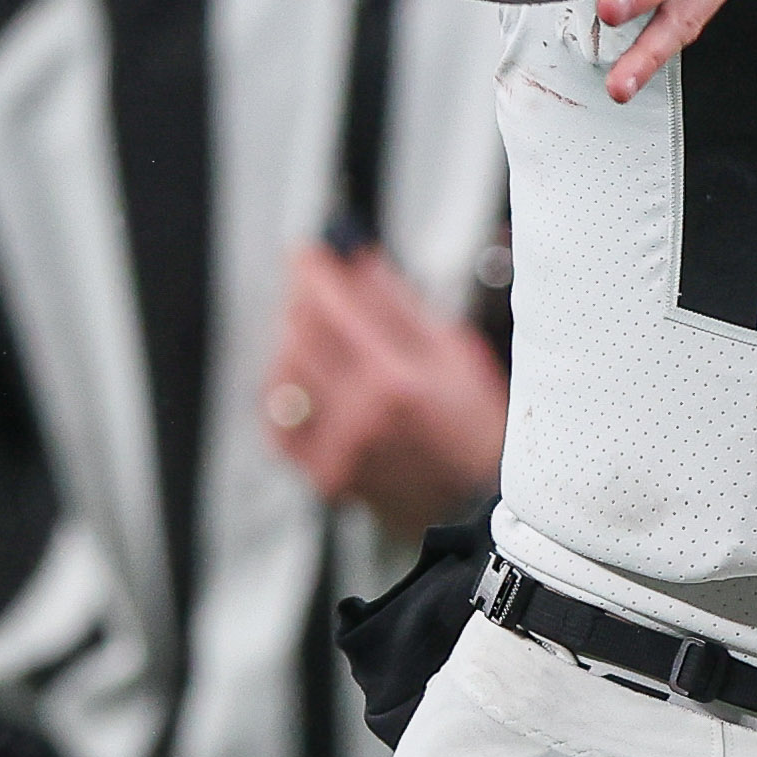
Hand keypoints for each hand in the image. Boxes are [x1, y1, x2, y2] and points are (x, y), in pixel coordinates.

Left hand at [266, 244, 507, 537]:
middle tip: (316, 288)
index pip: (334, 308)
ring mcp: (338, 449)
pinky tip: (303, 381)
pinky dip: (283, 394)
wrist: (478, 502)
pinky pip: (279, 423)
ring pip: (284, 374)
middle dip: (304, 301)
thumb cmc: (477, 429)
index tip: (307, 254)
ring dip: (292, 342)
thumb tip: (358, 262)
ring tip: (318, 335)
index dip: (314, 272)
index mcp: (396, 381)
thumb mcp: (453, 352)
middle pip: (301, 335)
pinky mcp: (325, 474)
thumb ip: (397, 304)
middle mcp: (360, 417)